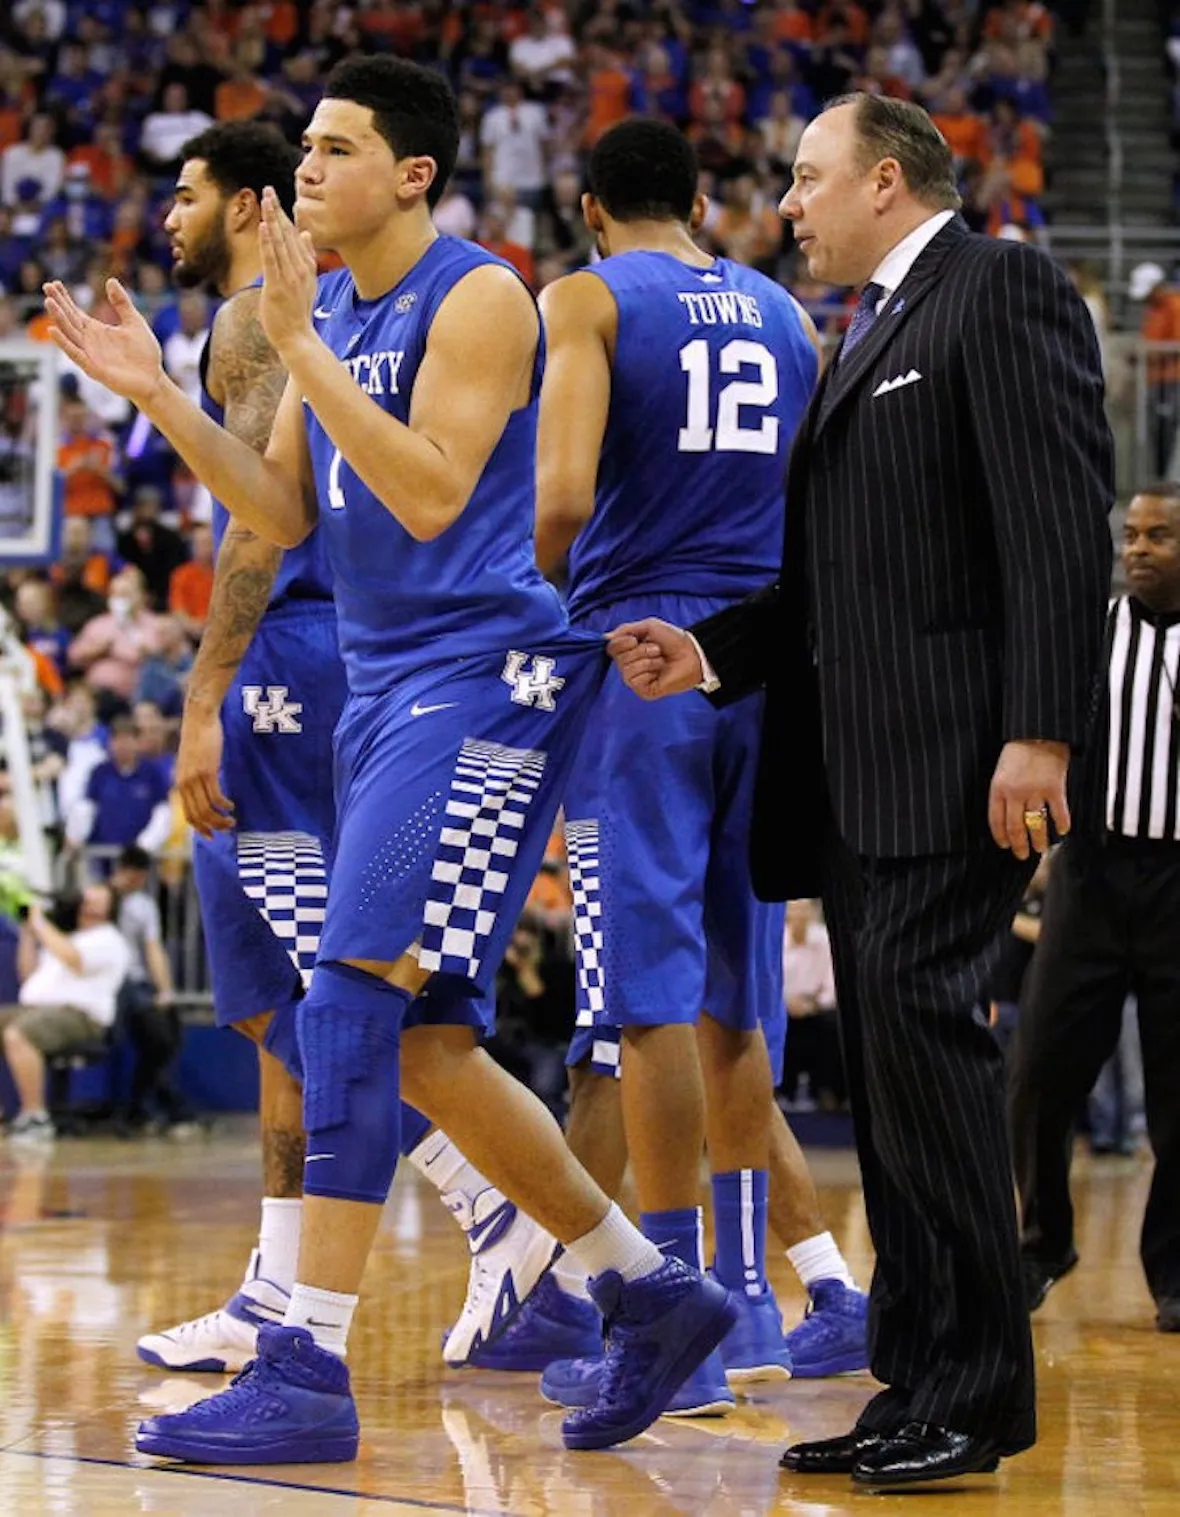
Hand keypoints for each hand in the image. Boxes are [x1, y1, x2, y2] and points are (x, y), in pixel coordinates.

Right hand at [43, 279, 164, 408]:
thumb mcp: (134, 322)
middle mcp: (89, 342)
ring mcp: (90, 355)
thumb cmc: (144, 354)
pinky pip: (76, 355)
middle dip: (57, 304)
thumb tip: (110, 280)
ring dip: (58, 319)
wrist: (154, 380)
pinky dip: (65, 344)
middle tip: (46, 287)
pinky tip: (53, 330)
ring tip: (49, 303)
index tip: (54, 283)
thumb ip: (122, 303)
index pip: (75, 312)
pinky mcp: (95, 369)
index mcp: (97, 331)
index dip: (64, 299)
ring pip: (69, 335)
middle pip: (68, 320)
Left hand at [177, 705, 233, 838]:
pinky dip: (224, 805)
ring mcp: (195, 778)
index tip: (211, 836)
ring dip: (221, 819)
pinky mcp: (207, 771)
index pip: (188, 815)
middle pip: (198, 816)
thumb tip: (203, 790)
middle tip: (227, 830)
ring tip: (232, 821)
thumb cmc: (198, 738)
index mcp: (180, 784)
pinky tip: (231, 806)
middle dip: (213, 827)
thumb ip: (194, 777)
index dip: (200, 828)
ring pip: (207, 809)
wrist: (199, 719)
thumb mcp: (192, 762)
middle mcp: (185, 784)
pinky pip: (216, 796)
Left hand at [258, 186, 318, 359]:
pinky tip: (265, 227)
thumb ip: (307, 257)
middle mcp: (300, 268)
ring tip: (266, 200)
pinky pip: (273, 260)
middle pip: (287, 234)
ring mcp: (290, 277)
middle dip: (276, 211)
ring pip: (280, 243)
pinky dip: (269, 243)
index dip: (283, 215)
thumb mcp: (307, 282)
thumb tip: (306, 234)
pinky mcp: (279, 286)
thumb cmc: (298, 312)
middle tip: (268, 189)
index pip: (293, 235)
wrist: (298, 337)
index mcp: (306, 266)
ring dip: (273, 220)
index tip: (274, 197)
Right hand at [606, 618, 703, 699]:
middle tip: (656, 649)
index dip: (620, 643)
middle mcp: (630, 666)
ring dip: (646, 660)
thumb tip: (606, 638)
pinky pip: (634, 680)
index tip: (634, 639)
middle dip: (639, 651)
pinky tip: (659, 671)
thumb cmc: (673, 640)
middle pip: (618, 659)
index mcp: (629, 651)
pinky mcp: (644, 691)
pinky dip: (648, 671)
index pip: (611, 648)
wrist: (692, 653)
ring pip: (626, 670)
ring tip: (660, 659)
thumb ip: (626, 630)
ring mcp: (636, 680)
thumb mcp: (648, 627)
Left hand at [988, 739, 1069, 859]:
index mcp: (998, 788)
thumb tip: (1007, 813)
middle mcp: (1015, 793)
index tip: (1005, 845)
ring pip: (1036, 824)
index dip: (1000, 836)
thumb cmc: (1018, 750)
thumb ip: (1003, 791)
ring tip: (1041, 848)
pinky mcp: (1055, 788)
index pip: (996, 820)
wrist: (1038, 732)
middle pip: (1015, 827)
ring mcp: (1035, 791)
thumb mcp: (1001, 770)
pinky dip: (1062, 824)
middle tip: (1022, 856)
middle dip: (1019, 845)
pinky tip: (1062, 831)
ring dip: (1039, 840)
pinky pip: (1058, 813)